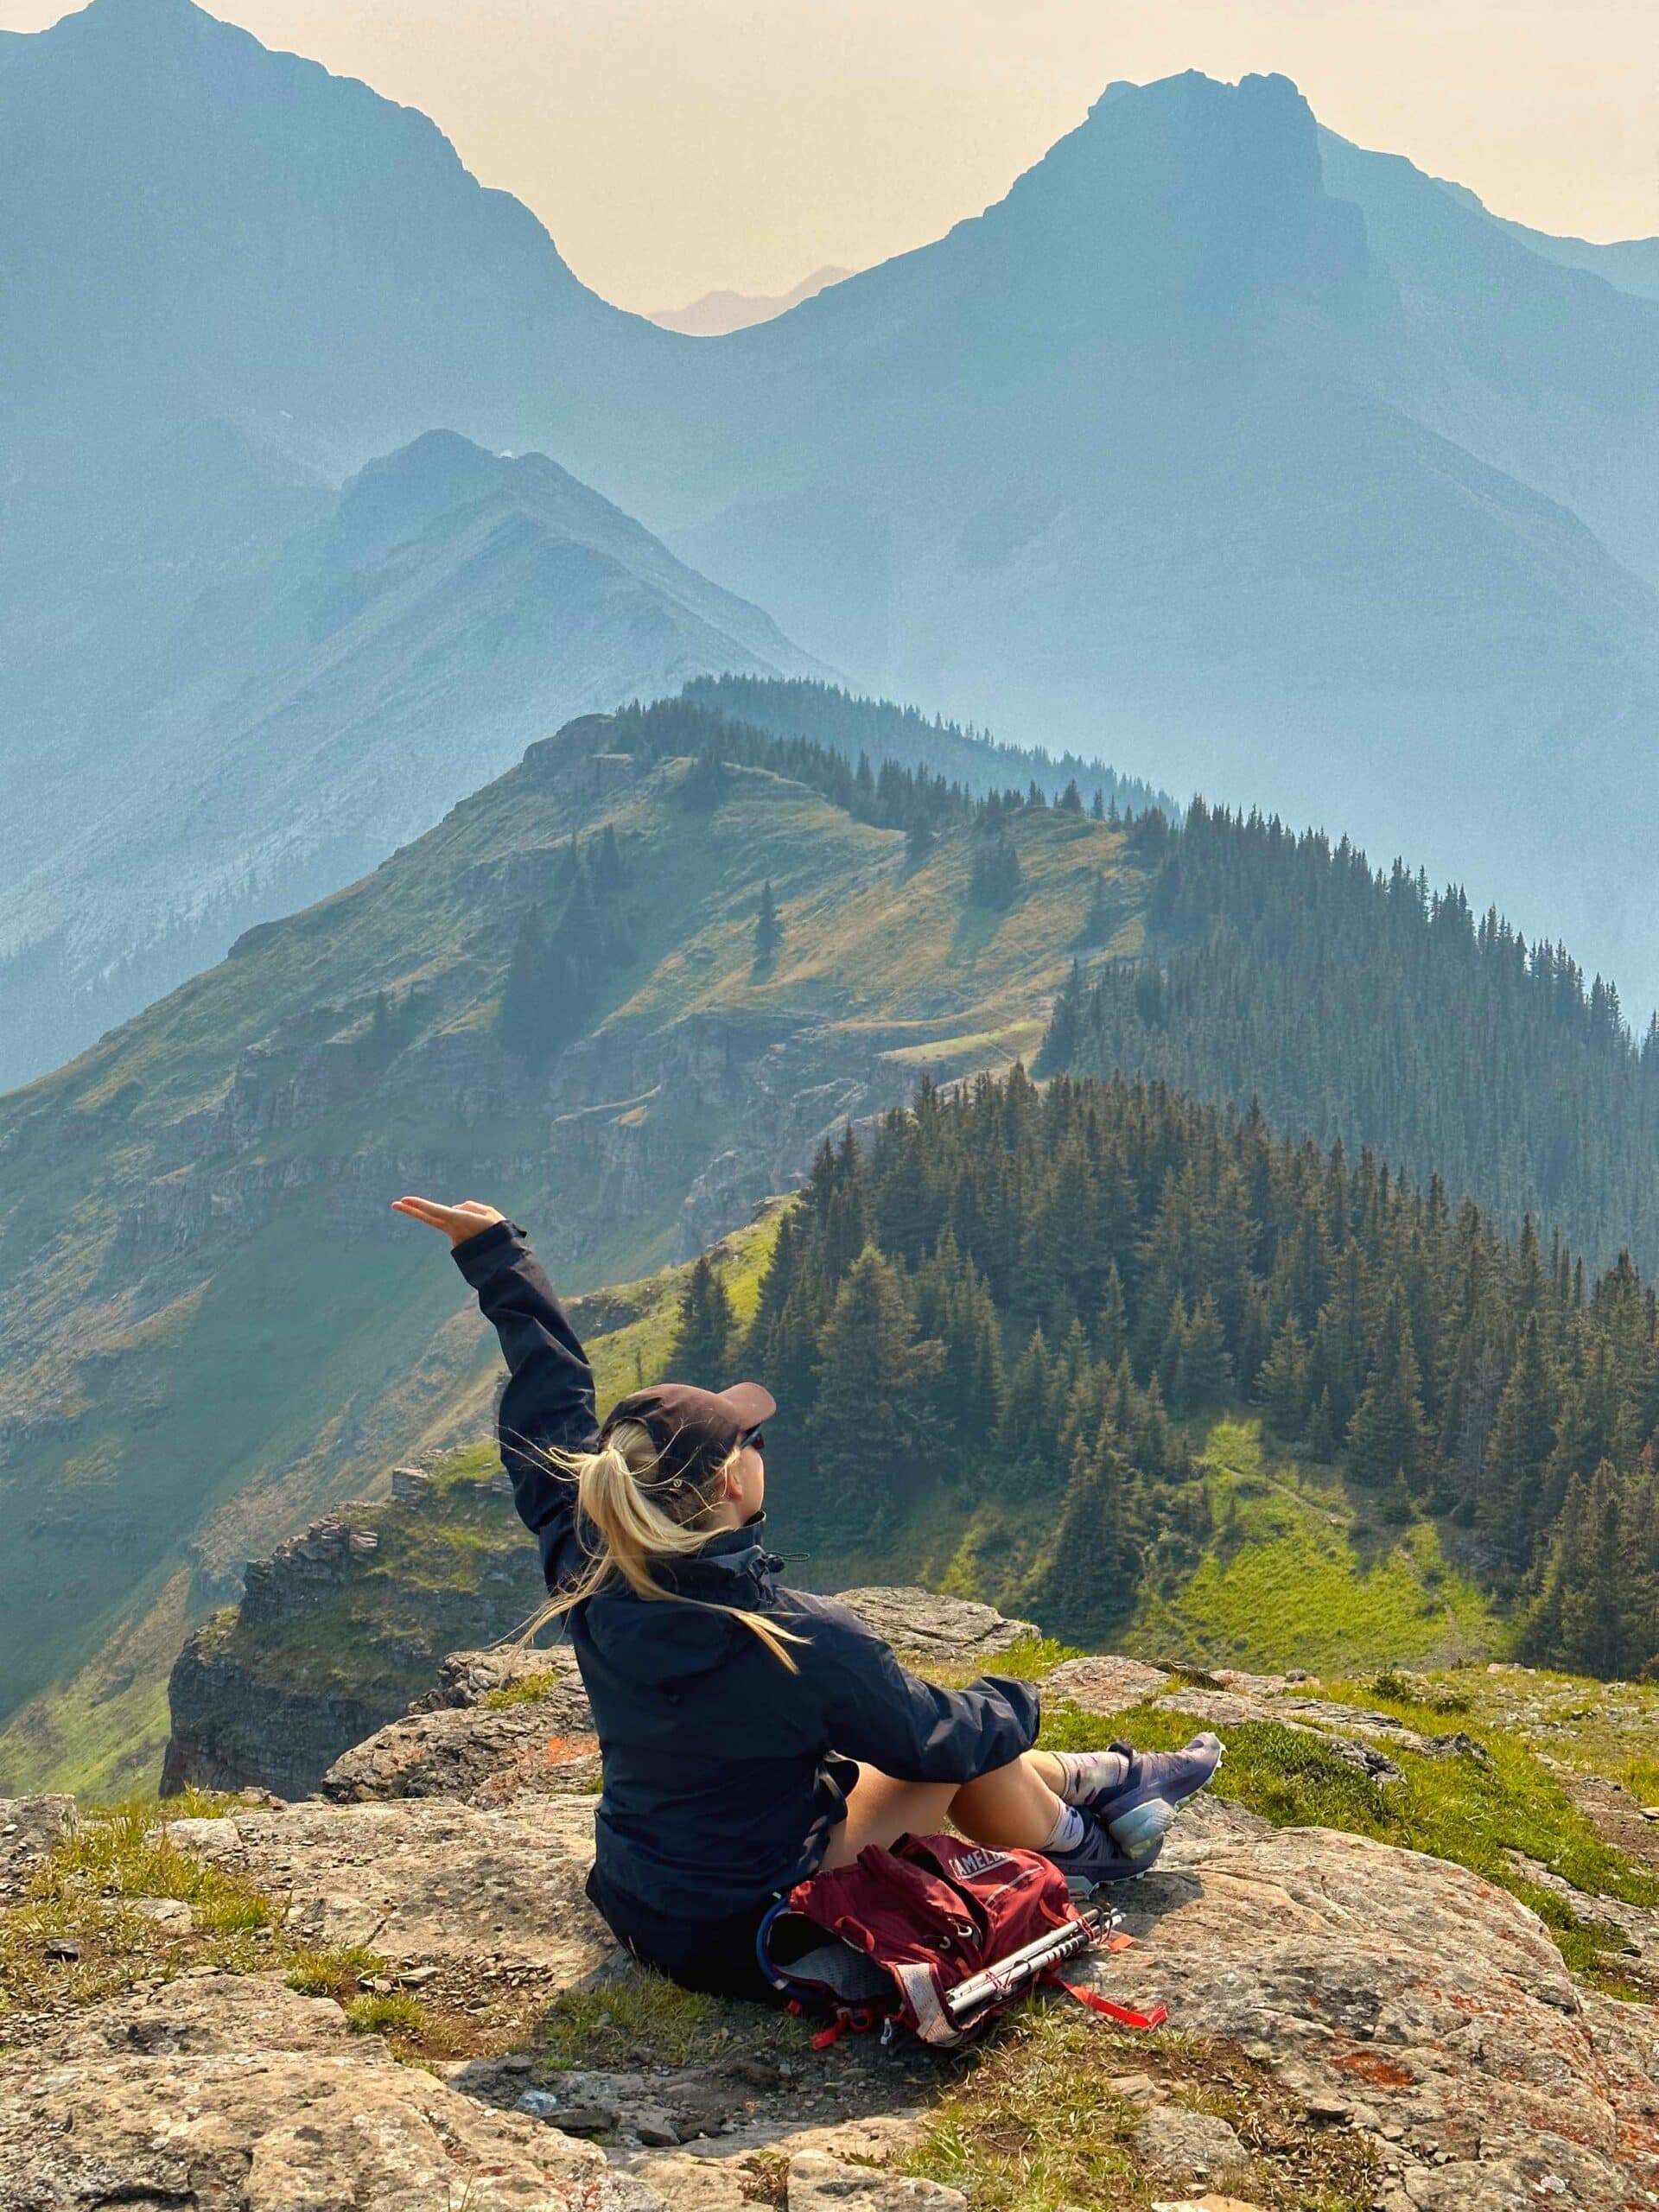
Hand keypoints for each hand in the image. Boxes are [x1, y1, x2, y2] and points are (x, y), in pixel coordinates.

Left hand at [391, 1195, 505, 1246]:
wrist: (504, 1261)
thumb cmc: (500, 1234)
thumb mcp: (489, 1213)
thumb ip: (470, 1206)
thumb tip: (454, 1209)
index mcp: (460, 1221)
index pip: (436, 1211)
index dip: (420, 1205)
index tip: (405, 1200)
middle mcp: (453, 1230)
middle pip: (429, 1218)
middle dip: (412, 1210)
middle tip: (394, 1204)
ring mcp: (453, 1239)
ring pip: (452, 1221)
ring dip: (463, 1220)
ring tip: (484, 1228)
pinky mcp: (457, 1245)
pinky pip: (460, 1229)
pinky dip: (468, 1228)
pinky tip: (481, 1235)